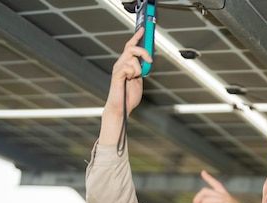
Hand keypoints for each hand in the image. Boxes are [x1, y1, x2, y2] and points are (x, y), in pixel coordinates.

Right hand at [99, 30, 152, 144]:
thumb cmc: (128, 97)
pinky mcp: (117, 74)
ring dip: (138, 68)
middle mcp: (120, 64)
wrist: (121, 109)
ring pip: (132, 58)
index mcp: (125, 64)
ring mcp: (118, 68)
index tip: (143, 29)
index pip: (130, 46)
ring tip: (134, 78)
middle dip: (143, 52)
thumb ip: (142, 70)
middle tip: (149, 61)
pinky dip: (133, 73)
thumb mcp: (139, 80)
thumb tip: (147, 61)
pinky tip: (129, 79)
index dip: (136, 37)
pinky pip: (129, 66)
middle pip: (132, 48)